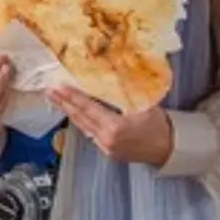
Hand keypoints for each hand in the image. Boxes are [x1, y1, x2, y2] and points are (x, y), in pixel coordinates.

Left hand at [46, 86, 172, 167]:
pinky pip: (90, 134)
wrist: (169, 148)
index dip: (72, 97)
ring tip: (57, 100)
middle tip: (50, 91)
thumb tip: (115, 67)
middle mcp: (107, 139)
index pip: (88, 108)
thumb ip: (127, 87)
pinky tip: (74, 114)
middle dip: (64, 103)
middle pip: (81, 118)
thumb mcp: (145, 102)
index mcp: (116, 127)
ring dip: (70, 112)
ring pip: (83, 127)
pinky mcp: (108, 151)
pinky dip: (81, 122)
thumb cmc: (159, 125)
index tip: (59, 87)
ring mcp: (106, 147)